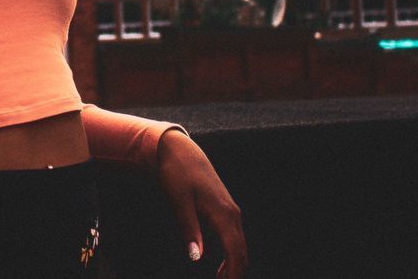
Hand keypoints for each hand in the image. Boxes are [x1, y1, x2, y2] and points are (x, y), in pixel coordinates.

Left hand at [156, 128, 248, 278]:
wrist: (180, 150)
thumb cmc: (177, 174)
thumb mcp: (179, 201)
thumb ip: (189, 229)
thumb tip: (196, 259)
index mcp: (223, 214)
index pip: (235, 252)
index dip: (232, 274)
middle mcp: (232, 214)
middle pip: (241, 252)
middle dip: (234, 273)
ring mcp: (230, 211)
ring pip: (239, 246)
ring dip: (233, 266)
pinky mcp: (225, 210)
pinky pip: (234, 238)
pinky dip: (231, 255)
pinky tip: (220, 265)